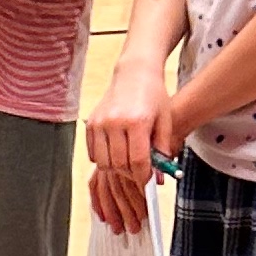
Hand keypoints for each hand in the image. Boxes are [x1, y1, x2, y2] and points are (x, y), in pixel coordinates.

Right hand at [85, 72, 174, 234]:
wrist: (135, 73)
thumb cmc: (153, 95)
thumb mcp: (164, 122)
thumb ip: (162, 151)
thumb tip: (159, 178)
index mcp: (137, 122)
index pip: (137, 161)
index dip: (143, 176)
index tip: (147, 182)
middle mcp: (115, 122)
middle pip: (119, 164)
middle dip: (130, 174)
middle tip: (138, 174)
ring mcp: (100, 123)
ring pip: (103, 162)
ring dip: (115, 168)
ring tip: (127, 164)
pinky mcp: (91, 123)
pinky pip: (93, 153)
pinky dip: (103, 159)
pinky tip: (115, 153)